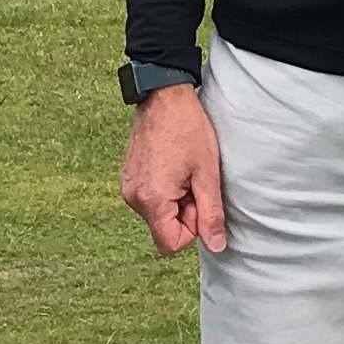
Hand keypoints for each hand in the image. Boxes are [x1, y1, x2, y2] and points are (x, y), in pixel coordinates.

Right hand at [120, 84, 226, 256]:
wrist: (163, 97)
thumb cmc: (187, 130)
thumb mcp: (207, 175)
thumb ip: (211, 215)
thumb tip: (215, 246)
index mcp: (152, 201)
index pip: (170, 244)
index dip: (191, 230)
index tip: (199, 201)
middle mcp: (133, 198)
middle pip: (164, 228)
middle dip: (184, 212)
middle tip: (194, 180)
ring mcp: (127, 187)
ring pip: (159, 213)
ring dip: (176, 200)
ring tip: (184, 170)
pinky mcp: (128, 177)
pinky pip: (150, 198)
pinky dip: (165, 189)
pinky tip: (173, 165)